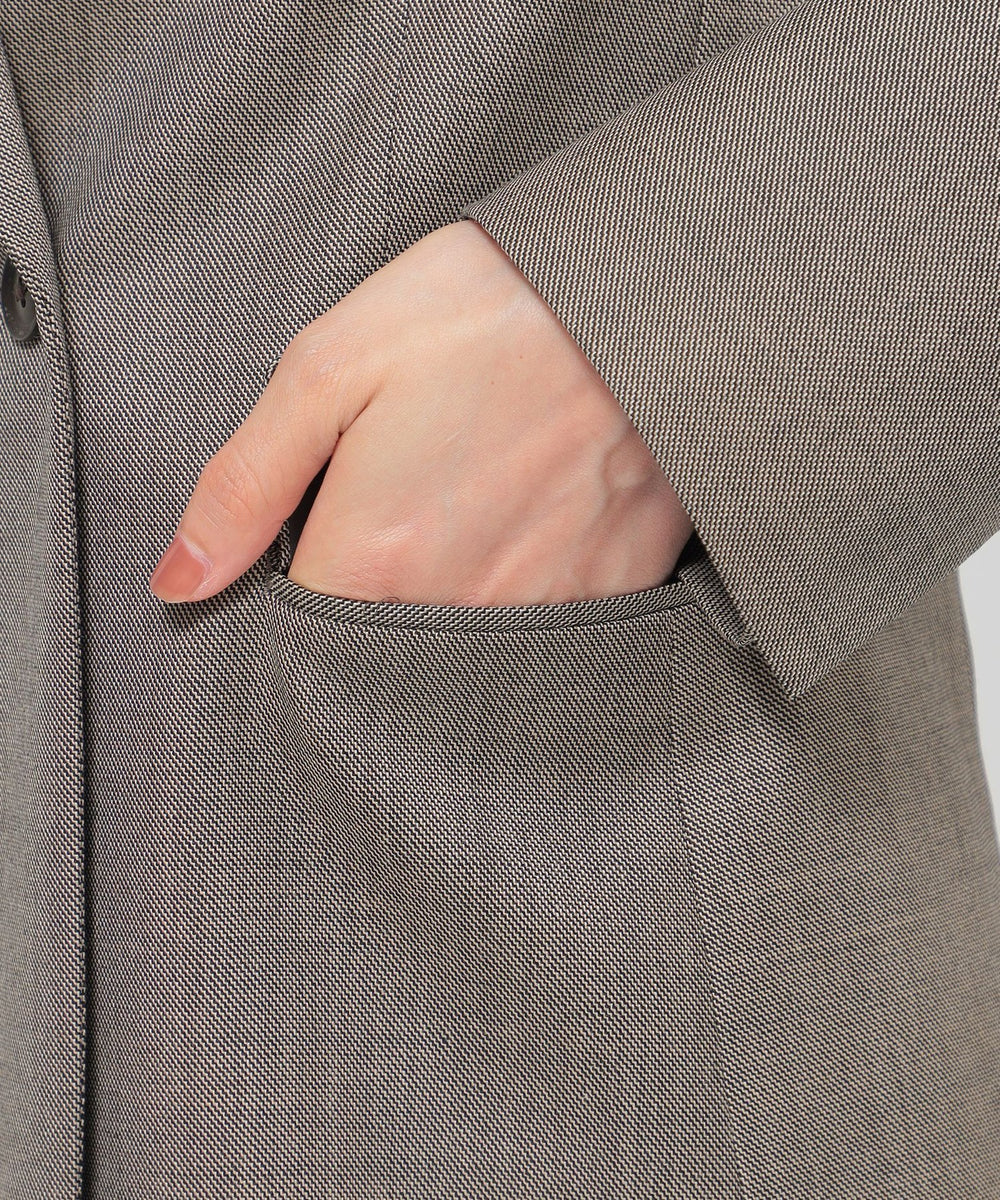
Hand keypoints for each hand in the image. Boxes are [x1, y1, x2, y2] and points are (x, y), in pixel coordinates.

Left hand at [148, 219, 694, 605]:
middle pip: (390, 646)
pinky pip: (552, 629)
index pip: (308, 630)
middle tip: (418, 500)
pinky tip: (538, 518)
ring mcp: (548, 607)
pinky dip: (534, 589)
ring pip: (471, 643)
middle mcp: (462, 604)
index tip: (335, 527)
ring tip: (479, 503)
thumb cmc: (480, 313)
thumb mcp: (331, 368)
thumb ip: (245, 486)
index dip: (308, 581)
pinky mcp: (617, 590)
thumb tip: (177, 581)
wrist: (640, 289)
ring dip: (460, 593)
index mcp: (378, 555)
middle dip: (384, 594)